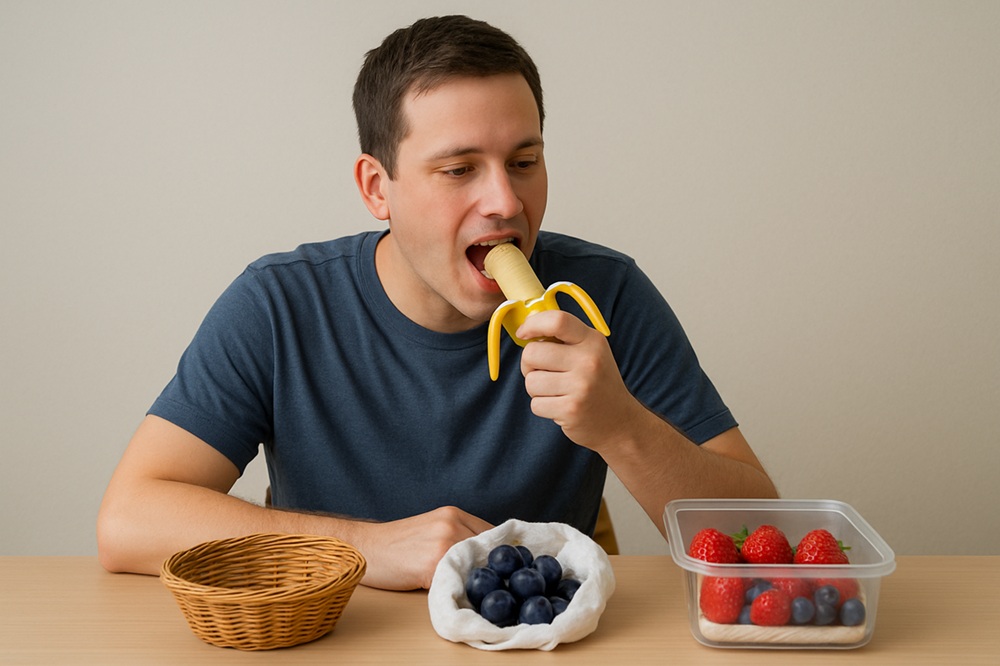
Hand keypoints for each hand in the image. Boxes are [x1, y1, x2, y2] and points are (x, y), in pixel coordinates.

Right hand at [353, 506, 491, 589]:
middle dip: (490, 570)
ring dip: (476, 582)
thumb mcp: (431, 530)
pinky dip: (459, 590)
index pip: (493, 533)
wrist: (363, 547)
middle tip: (491, 586)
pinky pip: (457, 580)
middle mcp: (451, 524)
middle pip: (489, 551)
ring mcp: (443, 543)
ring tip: (472, 593)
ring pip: (476, 566)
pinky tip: (454, 595)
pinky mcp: (432, 564)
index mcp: (453, 514)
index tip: (505, 569)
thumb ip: (458, 537)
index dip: (500, 554)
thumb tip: (488, 560)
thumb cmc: (395, 545)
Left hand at [516, 310, 643, 451]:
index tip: (524, 333)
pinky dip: (543, 406)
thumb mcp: (591, 352)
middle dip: (528, 364)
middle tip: (541, 371)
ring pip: (531, 381)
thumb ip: (564, 338)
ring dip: (536, 388)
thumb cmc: (597, 382)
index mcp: (592, 341)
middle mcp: (588, 361)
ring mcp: (581, 386)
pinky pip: (536, 404)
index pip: (557, 320)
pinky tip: (560, 405)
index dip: (532, 324)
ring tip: (556, 391)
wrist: (619, 421)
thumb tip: (526, 328)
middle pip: (532, 353)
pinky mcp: (571, 410)